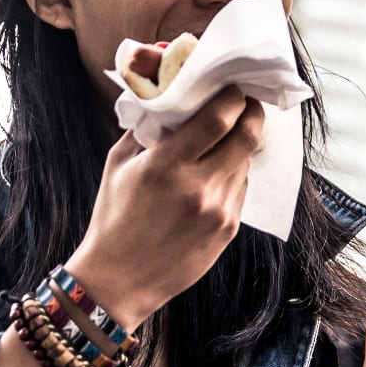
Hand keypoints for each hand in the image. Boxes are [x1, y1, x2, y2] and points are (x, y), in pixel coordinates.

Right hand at [63, 86, 266, 327]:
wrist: (120, 279)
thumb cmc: (113, 218)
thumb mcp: (117, 165)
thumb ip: (145, 128)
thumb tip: (168, 98)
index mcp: (167, 166)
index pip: (219, 118)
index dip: (233, 97)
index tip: (232, 87)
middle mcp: (199, 187)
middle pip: (246, 136)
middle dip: (251, 113)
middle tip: (245, 104)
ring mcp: (218, 211)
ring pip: (245, 162)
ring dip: (240, 145)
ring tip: (226, 138)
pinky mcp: (228, 230)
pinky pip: (240, 190)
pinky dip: (233, 174)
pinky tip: (216, 174)